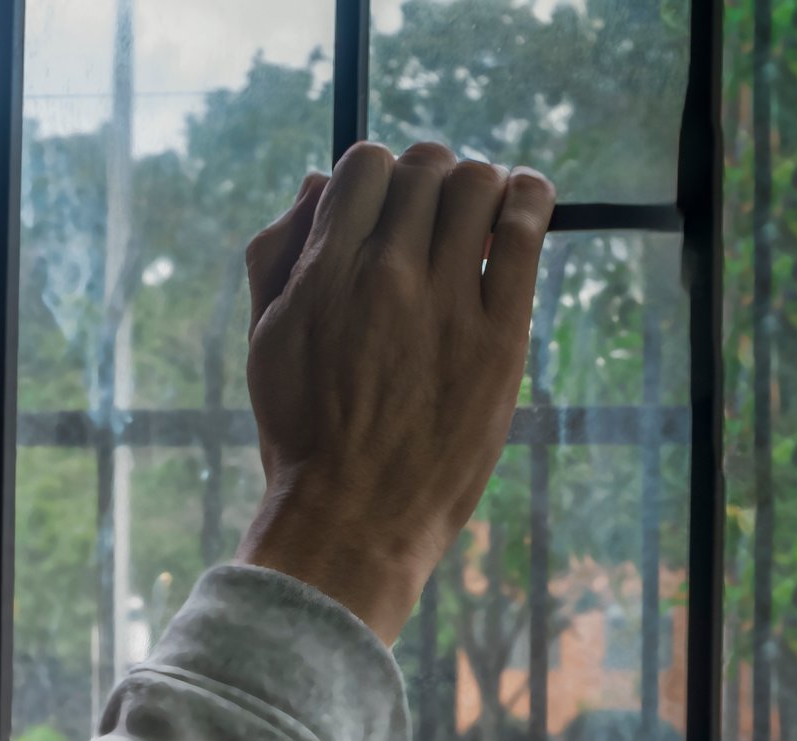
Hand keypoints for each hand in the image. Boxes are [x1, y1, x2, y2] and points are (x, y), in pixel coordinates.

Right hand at [236, 142, 556, 643]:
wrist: (353, 519)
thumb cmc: (303, 435)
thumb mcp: (265, 341)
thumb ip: (277, 256)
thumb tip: (317, 183)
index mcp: (321, 275)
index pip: (363, 164)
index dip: (377, 175)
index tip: (386, 207)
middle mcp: (382, 275)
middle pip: (423, 169)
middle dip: (428, 180)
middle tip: (433, 217)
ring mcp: (446, 302)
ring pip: (477, 185)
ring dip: (479, 187)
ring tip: (479, 217)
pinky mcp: (500, 333)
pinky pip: (526, 230)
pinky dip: (530, 199)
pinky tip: (524, 204)